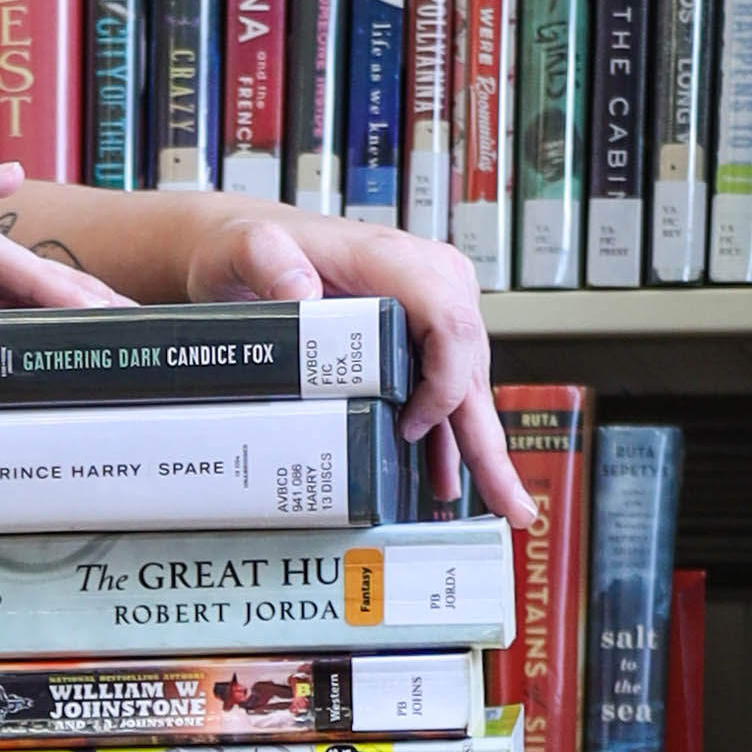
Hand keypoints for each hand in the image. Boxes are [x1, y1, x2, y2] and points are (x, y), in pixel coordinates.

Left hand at [180, 204, 533, 526]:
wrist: (244, 248)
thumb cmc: (250, 244)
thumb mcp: (245, 247)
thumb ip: (268, 260)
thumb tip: (298, 290)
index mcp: (395, 262)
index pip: (450, 323)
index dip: (445, 382)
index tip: (413, 427)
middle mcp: (425, 284)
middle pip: (471, 365)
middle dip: (489, 438)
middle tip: (507, 501)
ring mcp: (424, 313)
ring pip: (466, 387)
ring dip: (480, 448)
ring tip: (502, 506)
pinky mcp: (414, 338)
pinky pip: (442, 391)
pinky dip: (449, 437)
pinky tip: (449, 479)